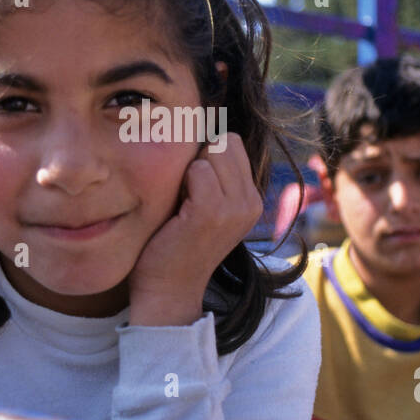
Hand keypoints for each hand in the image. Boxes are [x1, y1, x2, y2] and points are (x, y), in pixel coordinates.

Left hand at [127, 132, 261, 326]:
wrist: (167, 290)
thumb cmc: (176, 244)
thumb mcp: (206, 206)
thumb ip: (213, 175)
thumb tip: (203, 129)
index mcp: (252, 199)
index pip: (232, 143)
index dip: (205, 156)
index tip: (192, 188)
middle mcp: (251, 202)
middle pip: (224, 142)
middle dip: (198, 158)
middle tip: (185, 196)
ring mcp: (235, 208)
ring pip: (211, 152)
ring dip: (188, 170)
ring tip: (181, 204)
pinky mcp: (213, 213)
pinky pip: (196, 170)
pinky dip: (180, 183)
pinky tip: (177, 210)